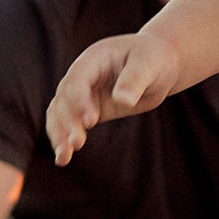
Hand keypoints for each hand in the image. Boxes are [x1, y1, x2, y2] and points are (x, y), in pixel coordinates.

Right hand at [46, 30, 174, 163]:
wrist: (159, 65)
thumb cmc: (154, 59)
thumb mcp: (149, 64)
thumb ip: (134, 80)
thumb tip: (122, 100)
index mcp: (94, 59)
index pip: (78, 80)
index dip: (81, 100)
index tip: (91, 121)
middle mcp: (82, 75)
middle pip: (64, 99)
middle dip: (68, 122)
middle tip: (77, 143)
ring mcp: (83, 93)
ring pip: (59, 113)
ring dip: (59, 134)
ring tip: (63, 158)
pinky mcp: (87, 109)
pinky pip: (68, 123)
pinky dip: (62, 139)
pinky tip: (63, 158)